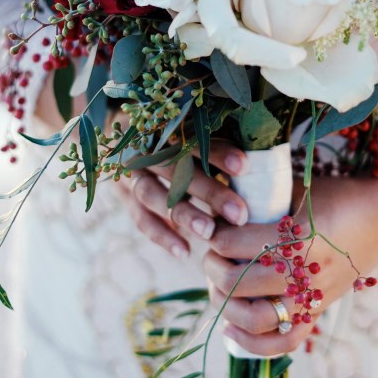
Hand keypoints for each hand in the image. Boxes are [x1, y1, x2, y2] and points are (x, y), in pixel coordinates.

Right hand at [114, 141, 251, 259]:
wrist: (127, 137)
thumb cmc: (176, 135)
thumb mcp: (191, 130)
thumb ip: (215, 142)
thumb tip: (253, 162)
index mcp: (163, 125)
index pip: (192, 138)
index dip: (218, 152)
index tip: (245, 167)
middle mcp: (144, 147)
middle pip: (175, 170)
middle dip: (209, 192)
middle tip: (239, 215)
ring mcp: (129, 172)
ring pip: (154, 194)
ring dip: (184, 215)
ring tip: (209, 233)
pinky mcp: (124, 195)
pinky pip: (141, 217)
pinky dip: (162, 235)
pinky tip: (184, 251)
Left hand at [203, 152, 377, 355]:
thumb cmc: (340, 194)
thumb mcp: (299, 190)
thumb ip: (262, 200)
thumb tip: (219, 207)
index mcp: (298, 238)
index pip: (236, 244)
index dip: (215, 237)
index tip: (212, 228)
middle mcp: (306, 273)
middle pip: (239, 282)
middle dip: (213, 269)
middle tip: (209, 256)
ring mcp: (313, 296)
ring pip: (255, 318)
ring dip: (225, 304)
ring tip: (216, 287)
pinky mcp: (319, 310)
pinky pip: (284, 342)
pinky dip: (253, 343)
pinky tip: (230, 328)